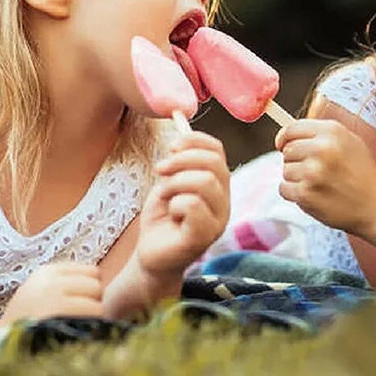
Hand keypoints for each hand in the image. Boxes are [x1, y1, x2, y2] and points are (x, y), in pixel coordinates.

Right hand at [0, 262, 102, 323]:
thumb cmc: (26, 317)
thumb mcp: (40, 289)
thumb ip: (65, 280)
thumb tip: (101, 277)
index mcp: (47, 272)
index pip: (91, 271)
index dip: (91, 288)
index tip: (84, 301)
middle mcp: (50, 281)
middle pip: (96, 286)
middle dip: (95, 301)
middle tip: (84, 316)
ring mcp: (52, 299)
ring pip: (97, 303)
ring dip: (94, 316)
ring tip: (81, 325)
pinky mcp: (57, 319)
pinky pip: (91, 318)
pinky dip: (91, 327)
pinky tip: (79, 333)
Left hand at [136, 131, 229, 280]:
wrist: (151, 255)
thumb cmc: (162, 217)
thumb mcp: (169, 181)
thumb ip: (179, 158)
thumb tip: (179, 120)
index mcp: (218, 185)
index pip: (217, 150)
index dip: (194, 141)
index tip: (170, 146)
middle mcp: (224, 202)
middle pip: (213, 164)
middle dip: (181, 160)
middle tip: (160, 169)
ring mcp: (218, 221)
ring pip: (205, 182)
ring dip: (175, 183)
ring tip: (164, 195)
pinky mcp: (204, 237)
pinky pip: (193, 205)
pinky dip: (175, 203)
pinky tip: (170, 213)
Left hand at [275, 119, 375, 235]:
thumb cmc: (361, 172)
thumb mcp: (348, 140)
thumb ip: (320, 132)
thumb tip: (288, 132)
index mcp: (331, 131)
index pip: (291, 128)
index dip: (284, 138)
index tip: (283, 145)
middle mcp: (321, 148)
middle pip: (287, 150)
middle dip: (295, 160)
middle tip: (314, 170)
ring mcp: (312, 172)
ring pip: (285, 170)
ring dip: (296, 178)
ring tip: (319, 184)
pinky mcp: (306, 194)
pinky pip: (284, 188)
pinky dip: (294, 193)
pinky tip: (314, 195)